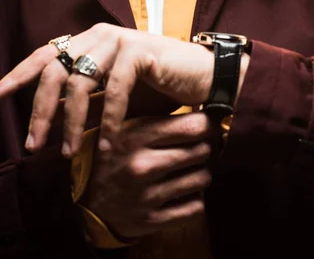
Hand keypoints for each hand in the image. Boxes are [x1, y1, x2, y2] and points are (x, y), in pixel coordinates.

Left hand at [0, 24, 214, 154]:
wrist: (202, 76)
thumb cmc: (158, 86)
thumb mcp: (113, 92)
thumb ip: (86, 98)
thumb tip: (51, 119)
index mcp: (90, 40)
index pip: (46, 54)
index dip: (20, 74)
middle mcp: (99, 35)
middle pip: (55, 72)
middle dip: (40, 111)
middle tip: (32, 144)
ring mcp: (119, 40)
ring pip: (80, 85)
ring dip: (72, 124)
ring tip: (70, 154)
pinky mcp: (139, 51)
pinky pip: (114, 92)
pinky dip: (110, 122)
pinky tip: (109, 146)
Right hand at [83, 113, 214, 238]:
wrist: (88, 202)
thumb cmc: (114, 157)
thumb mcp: (126, 130)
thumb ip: (157, 120)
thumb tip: (201, 109)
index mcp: (136, 137)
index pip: (191, 127)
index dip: (208, 124)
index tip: (208, 125)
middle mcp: (142, 165)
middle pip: (201, 150)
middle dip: (204, 148)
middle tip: (198, 147)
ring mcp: (147, 195)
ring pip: (202, 178)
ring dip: (200, 174)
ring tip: (190, 170)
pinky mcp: (152, 220)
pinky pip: (195, 208)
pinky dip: (195, 200)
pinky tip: (184, 193)